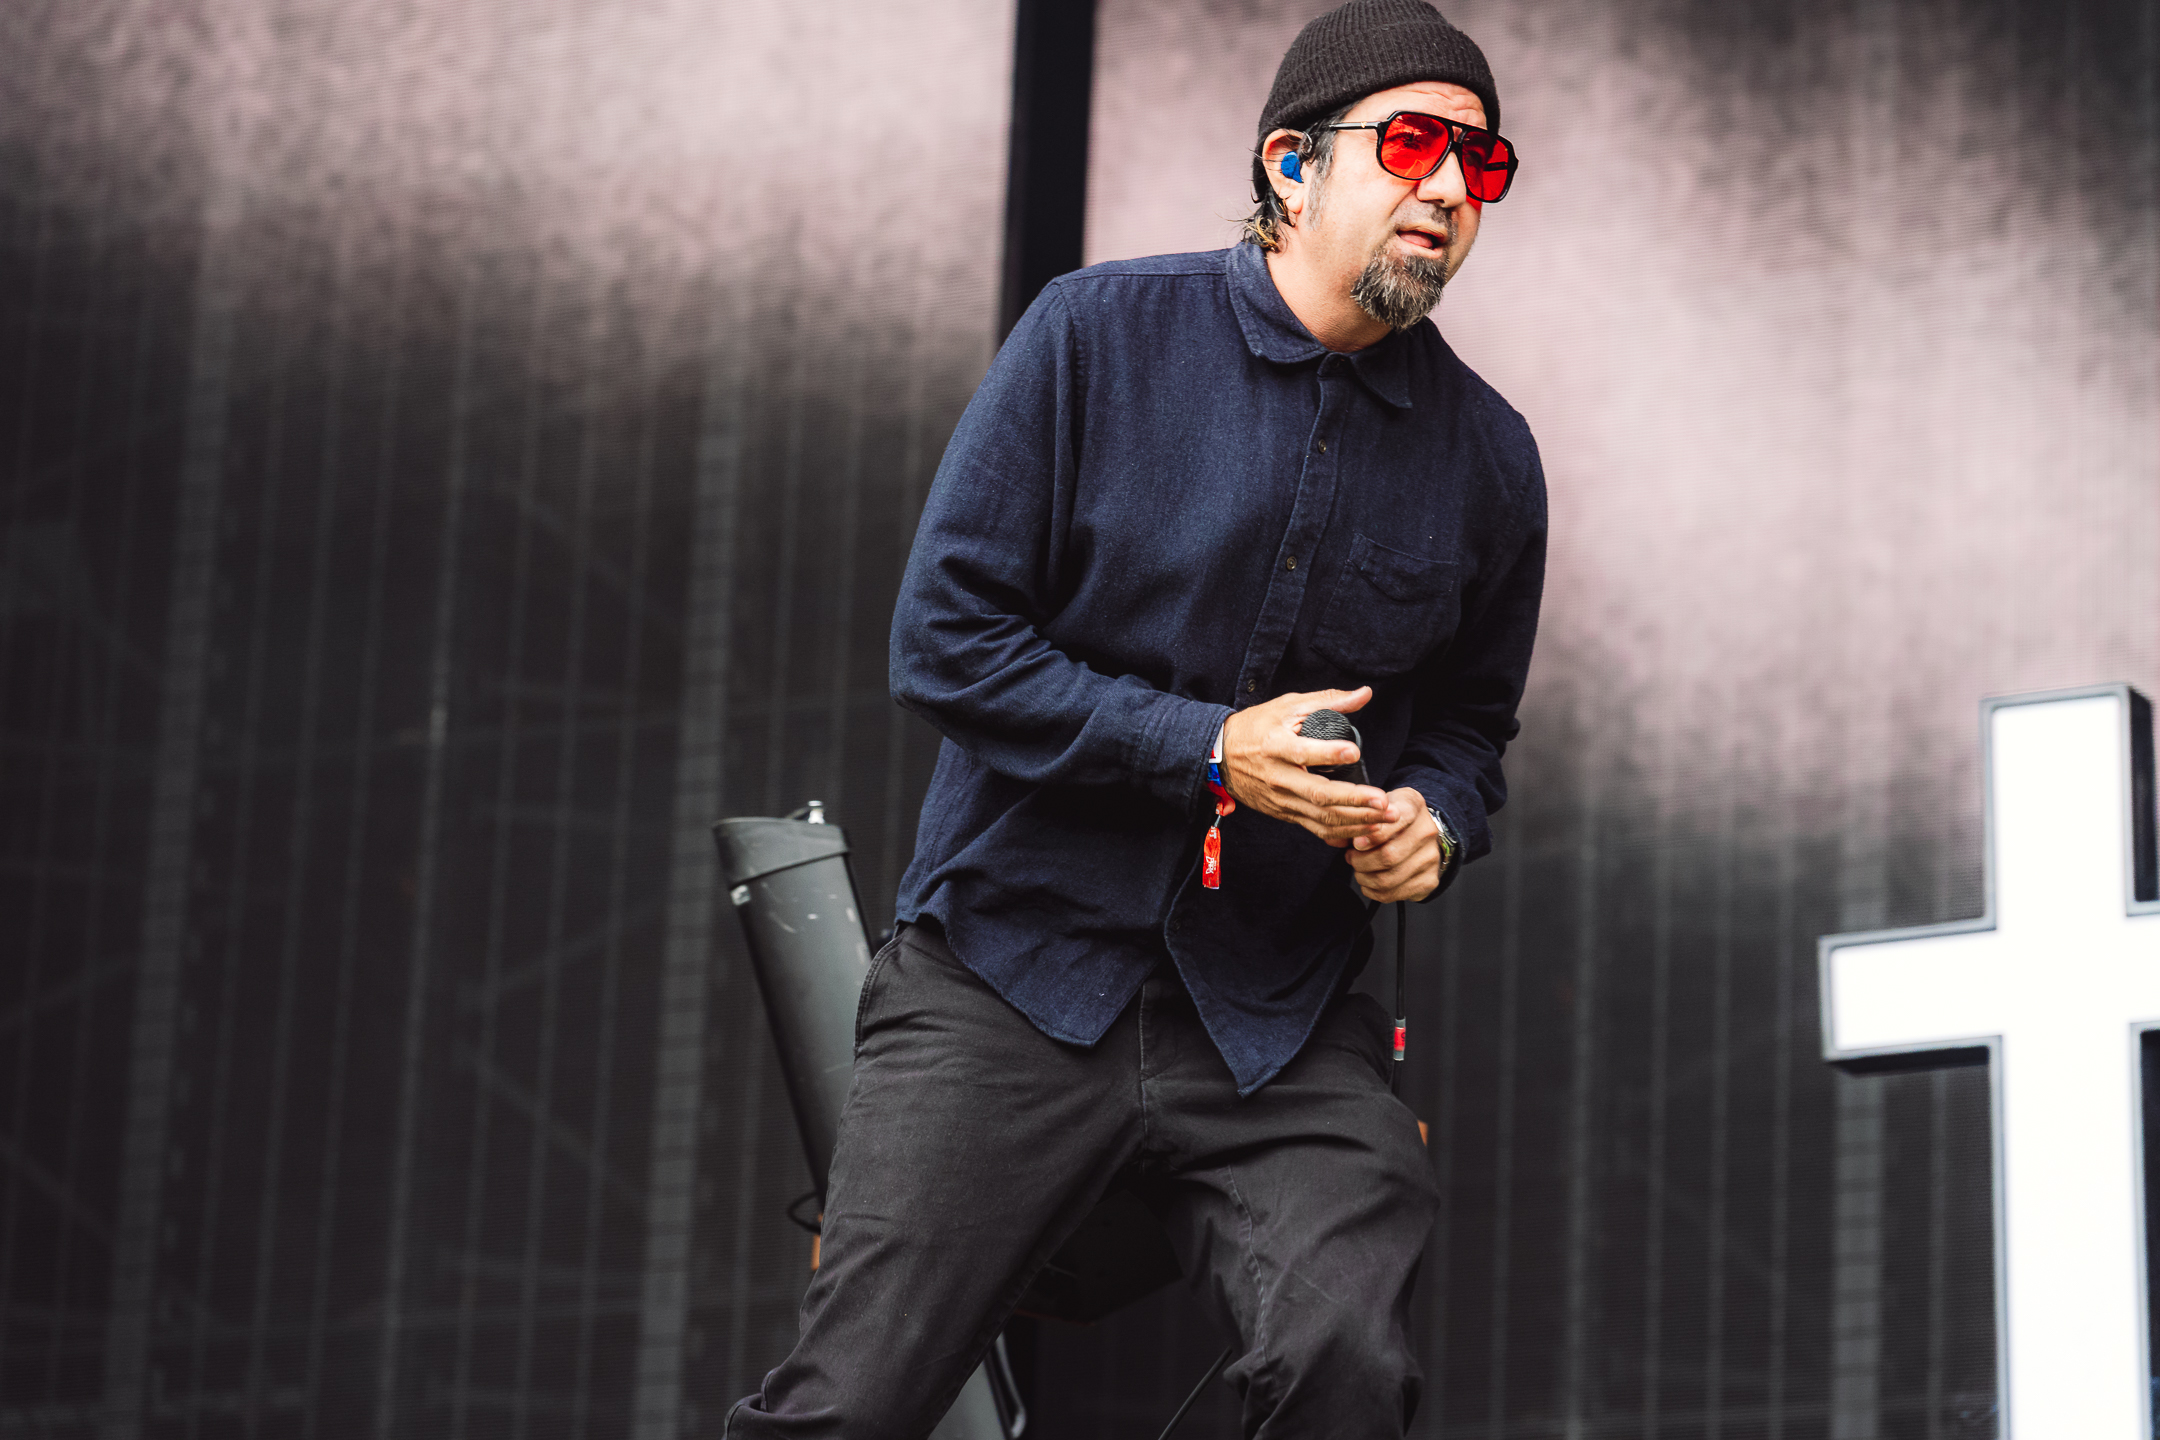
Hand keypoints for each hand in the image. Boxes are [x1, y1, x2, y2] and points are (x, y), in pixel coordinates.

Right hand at [1220, 686, 1390, 844]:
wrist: (1220, 757)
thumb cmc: (1256, 727)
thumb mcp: (1288, 706)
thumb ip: (1328, 701)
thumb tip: (1364, 694)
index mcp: (1275, 746)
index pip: (1303, 752)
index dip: (1329, 754)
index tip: (1354, 753)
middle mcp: (1278, 777)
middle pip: (1318, 794)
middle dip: (1354, 800)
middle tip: (1383, 800)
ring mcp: (1281, 799)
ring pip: (1321, 816)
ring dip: (1356, 820)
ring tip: (1385, 817)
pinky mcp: (1284, 813)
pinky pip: (1316, 828)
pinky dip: (1342, 832)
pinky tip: (1365, 831)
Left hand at [1346, 789, 1443, 902]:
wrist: (1421, 832)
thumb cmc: (1393, 819)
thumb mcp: (1377, 807)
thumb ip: (1358, 819)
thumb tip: (1337, 838)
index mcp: (1413, 806)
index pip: (1393, 821)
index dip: (1372, 836)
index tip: (1356, 843)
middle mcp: (1427, 831)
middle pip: (1388, 856)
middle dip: (1361, 861)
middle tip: (1352, 858)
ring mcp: (1431, 858)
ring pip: (1388, 879)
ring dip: (1364, 878)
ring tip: (1360, 870)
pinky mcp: (1429, 880)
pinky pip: (1394, 894)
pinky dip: (1374, 891)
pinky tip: (1370, 881)